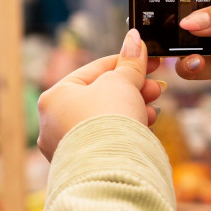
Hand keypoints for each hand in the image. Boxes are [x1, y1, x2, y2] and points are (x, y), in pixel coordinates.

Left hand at [37, 30, 165, 160]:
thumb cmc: (107, 121)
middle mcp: (53, 122)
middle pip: (101, 96)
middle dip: (132, 89)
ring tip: (153, 108)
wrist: (110, 172)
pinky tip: (144, 125)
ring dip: (132, 109)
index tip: (148, 58)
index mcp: (54, 96)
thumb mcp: (121, 82)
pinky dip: (125, 130)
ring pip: (105, 119)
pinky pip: (106, 139)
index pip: (94, 70)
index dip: (126, 62)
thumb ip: (130, 62)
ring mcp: (66, 146)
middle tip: (156, 85)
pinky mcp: (82, 164)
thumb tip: (135, 38)